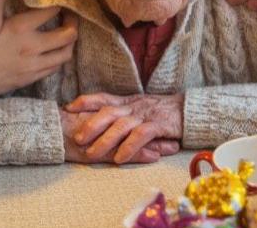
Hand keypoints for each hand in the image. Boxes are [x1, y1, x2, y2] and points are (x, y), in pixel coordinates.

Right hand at [0, 7, 76, 98]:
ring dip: (69, 44)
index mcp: (20, 27)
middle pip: (68, 35)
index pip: (51, 11)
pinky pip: (54, 68)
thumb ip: (15, 19)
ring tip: (66, 37)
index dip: (59, 5)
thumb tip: (29, 11)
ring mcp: (33, 64)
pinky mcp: (31, 78)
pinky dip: (57, 59)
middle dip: (73, 24)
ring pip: (65, 54)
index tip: (59, 3)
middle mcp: (31, 45)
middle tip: (70, 19)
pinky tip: (53, 54)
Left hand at [64, 93, 183, 163]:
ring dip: (105, 141)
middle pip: (108, 112)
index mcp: (127, 101)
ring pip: (121, 126)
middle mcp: (133, 106)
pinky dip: (129, 147)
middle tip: (76, 138)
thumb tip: (97, 121)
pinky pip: (141, 136)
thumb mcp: (137, 109)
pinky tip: (119, 159)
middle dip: (90, 125)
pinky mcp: (159, 125)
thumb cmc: (160, 112)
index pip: (102, 98)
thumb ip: (121, 113)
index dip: (85, 102)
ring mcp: (146, 115)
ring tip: (92, 154)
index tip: (68, 108)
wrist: (189, 110)